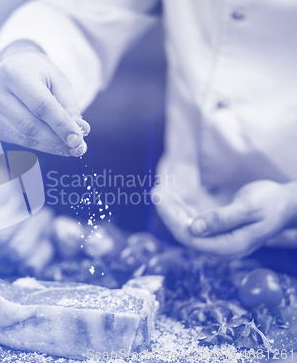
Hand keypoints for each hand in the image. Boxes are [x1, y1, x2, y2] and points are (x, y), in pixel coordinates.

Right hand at [0, 41, 89, 155]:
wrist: (13, 68)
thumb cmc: (38, 73)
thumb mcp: (58, 80)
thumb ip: (68, 106)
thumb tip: (81, 131)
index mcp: (12, 72)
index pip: (40, 105)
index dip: (60, 124)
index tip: (78, 139)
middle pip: (29, 124)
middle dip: (55, 139)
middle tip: (78, 148)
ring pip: (23, 137)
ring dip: (49, 146)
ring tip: (70, 148)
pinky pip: (18, 140)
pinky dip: (39, 145)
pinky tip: (54, 145)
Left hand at [154, 180, 296, 258]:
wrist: (286, 205)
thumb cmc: (270, 203)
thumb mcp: (248, 208)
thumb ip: (221, 219)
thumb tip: (194, 229)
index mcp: (228, 246)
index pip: (189, 237)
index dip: (171, 219)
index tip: (160, 199)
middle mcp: (221, 248)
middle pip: (185, 234)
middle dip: (169, 213)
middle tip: (156, 192)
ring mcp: (219, 242)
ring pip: (187, 229)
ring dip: (173, 211)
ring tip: (160, 192)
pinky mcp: (217, 233)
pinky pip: (194, 224)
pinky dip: (182, 211)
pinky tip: (172, 199)